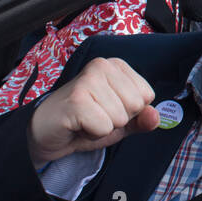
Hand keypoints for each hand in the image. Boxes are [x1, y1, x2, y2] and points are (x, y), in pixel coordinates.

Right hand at [26, 57, 159, 168]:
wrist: (46, 133)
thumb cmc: (85, 122)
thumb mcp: (121, 122)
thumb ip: (142, 119)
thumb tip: (155, 116)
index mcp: (116, 65)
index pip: (148, 95)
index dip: (130, 112)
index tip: (107, 110)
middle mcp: (102, 66)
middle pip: (136, 106)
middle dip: (117, 120)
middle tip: (94, 116)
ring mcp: (88, 80)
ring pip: (120, 118)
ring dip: (103, 128)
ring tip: (85, 120)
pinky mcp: (76, 99)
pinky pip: (104, 127)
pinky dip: (92, 134)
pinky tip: (77, 125)